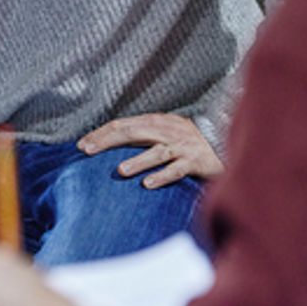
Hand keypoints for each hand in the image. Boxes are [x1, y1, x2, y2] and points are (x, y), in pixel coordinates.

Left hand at [78, 114, 222, 187]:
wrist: (225, 142)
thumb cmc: (188, 140)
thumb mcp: (164, 131)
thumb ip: (141, 135)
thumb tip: (110, 141)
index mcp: (156, 122)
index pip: (123, 125)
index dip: (101, 133)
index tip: (81, 145)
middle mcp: (167, 131)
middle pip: (133, 133)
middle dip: (108, 141)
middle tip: (88, 151)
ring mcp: (181, 147)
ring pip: (156, 152)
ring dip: (137, 161)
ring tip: (120, 170)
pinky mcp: (195, 162)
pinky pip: (176, 170)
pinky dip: (162, 176)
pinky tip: (147, 184)